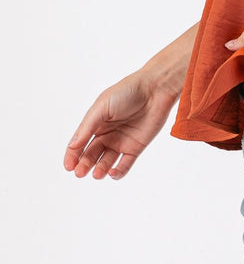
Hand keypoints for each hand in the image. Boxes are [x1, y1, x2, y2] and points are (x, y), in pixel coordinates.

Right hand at [63, 70, 178, 179]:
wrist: (155, 89)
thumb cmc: (127, 92)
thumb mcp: (102, 107)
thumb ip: (88, 126)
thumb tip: (73, 146)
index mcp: (96, 123)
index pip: (80, 143)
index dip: (72, 155)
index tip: (68, 166)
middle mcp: (107, 134)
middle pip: (91, 154)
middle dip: (84, 164)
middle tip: (80, 172)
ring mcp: (121, 142)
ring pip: (106, 162)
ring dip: (99, 170)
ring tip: (96, 174)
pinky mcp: (136, 147)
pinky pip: (125, 164)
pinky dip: (118, 172)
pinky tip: (112, 173)